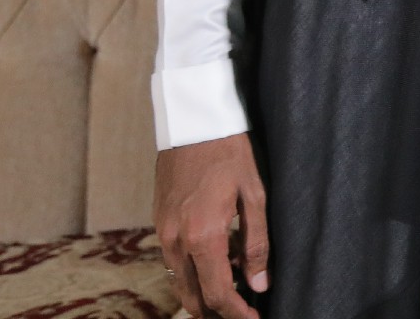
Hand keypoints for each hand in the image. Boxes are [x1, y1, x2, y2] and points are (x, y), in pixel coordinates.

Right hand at [156, 133, 268, 318]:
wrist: (194, 120)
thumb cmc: (230, 153)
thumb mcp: (254, 195)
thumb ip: (257, 243)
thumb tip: (260, 284)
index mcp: (203, 235)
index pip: (218, 293)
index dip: (237, 314)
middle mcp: (176, 240)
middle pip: (193, 297)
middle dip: (217, 310)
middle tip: (244, 309)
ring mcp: (163, 232)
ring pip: (179, 282)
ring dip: (203, 292)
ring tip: (235, 285)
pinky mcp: (158, 223)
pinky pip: (172, 261)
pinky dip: (192, 271)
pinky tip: (217, 260)